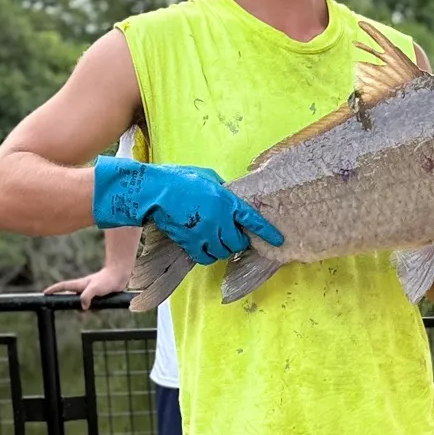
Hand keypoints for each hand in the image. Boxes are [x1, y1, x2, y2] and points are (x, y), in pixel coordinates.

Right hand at [46, 264, 130, 309]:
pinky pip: (94, 305)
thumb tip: (83, 307)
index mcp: (80, 285)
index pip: (63, 286)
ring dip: (86, 309)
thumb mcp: (94, 289)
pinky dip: (95, 308)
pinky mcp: (99, 295)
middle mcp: (84, 288)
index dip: (54, 289)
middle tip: (70, 310)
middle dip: (70, 304)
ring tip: (90, 310)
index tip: (45, 292)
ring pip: (83, 303)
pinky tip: (101, 308)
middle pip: (72, 297)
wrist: (120, 275)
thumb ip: (86, 297)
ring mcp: (91, 291)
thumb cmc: (107, 280)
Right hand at [92, 157, 281, 265]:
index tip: (278, 239)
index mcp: (226, 200)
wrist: (155, 192)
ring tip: (215, 240)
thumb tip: (227, 194)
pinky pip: (206, 257)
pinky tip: (202, 247)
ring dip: (222, 249)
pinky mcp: (191, 243)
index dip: (267, 231)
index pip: (253, 219)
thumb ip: (221, 189)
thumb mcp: (207, 177)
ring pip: (223, 251)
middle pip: (238, 242)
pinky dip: (207, 255)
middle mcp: (220, 219)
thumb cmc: (179, 179)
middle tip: (232, 237)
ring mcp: (206, 233)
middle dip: (237, 241)